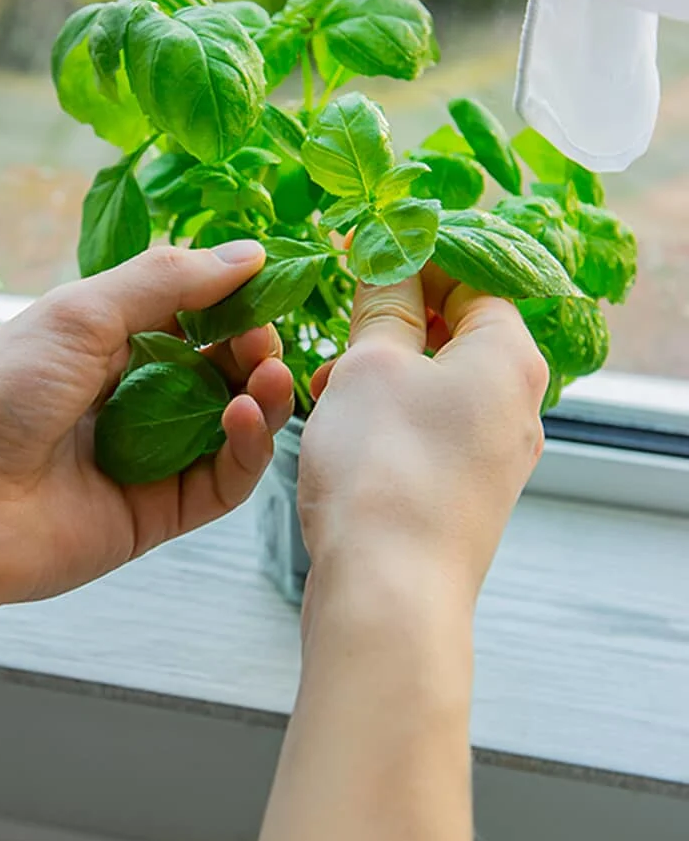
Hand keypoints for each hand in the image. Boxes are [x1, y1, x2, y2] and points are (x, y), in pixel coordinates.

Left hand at [0, 242, 293, 614]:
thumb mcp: (80, 312)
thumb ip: (167, 281)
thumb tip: (247, 253)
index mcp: (102, 346)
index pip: (188, 319)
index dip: (230, 303)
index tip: (268, 286)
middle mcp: (127, 401)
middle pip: (215, 373)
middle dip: (249, 350)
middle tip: (265, 338)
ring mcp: (144, 460)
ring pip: (228, 428)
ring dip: (261, 396)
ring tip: (270, 372)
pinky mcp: (156, 515)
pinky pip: (221, 484)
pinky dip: (246, 449)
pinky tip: (246, 415)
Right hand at [299, 267, 547, 619]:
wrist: (386, 592)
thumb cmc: (383, 468)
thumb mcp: (372, 364)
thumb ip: (384, 303)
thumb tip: (387, 258)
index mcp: (510, 359)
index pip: (473, 276)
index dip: (414, 256)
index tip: (361, 249)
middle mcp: (516, 406)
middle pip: (455, 331)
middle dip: (391, 319)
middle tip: (338, 320)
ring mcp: (491, 455)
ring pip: (433, 383)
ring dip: (379, 370)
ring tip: (324, 383)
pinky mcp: (461, 492)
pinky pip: (424, 429)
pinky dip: (384, 415)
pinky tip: (337, 427)